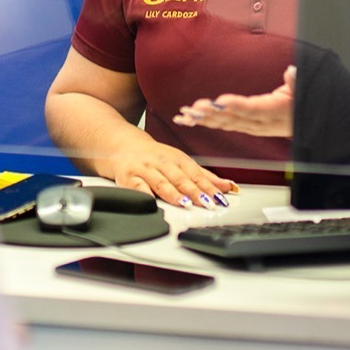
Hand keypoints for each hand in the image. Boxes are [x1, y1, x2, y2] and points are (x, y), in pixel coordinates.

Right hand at [93, 143, 236, 208]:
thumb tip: (228, 186)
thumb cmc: (154, 157)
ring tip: (185, 203)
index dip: (209, 186)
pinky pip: (137, 187)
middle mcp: (161, 162)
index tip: (221, 197)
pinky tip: (153, 203)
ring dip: (173, 193)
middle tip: (208, 203)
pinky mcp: (128, 178)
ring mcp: (145, 170)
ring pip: (161, 182)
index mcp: (176, 158)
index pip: (196, 174)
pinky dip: (145, 195)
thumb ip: (203, 176)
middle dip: (195, 191)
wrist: (121, 145)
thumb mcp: (179, 162)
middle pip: (180, 178)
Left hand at [173, 65, 295, 138]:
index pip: (252, 109)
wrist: (306, 126)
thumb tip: (291, 71)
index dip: (236, 106)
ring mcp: (251, 126)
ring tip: (184, 115)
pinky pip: (223, 125)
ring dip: (203, 119)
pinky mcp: (245, 126)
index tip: (220, 101)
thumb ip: (296, 82)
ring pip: (224, 123)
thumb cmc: (301, 105)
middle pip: (232, 117)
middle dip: (211, 113)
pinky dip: (206, 122)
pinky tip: (190, 120)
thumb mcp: (303, 92)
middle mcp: (259, 122)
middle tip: (192, 108)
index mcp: (272, 112)